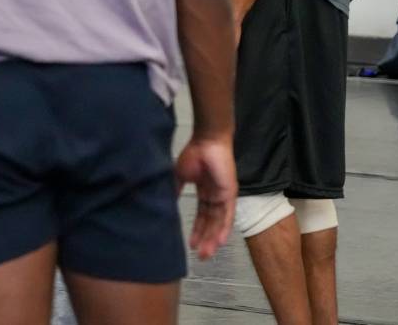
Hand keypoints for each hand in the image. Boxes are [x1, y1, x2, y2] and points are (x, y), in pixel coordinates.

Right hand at [175, 136, 236, 259]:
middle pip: (211, 223)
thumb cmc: (194, 154)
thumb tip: (167, 203)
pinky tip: (218, 242)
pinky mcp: (230, 194)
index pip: (202, 216)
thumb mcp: (179, 175)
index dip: (197, 230)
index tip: (191, 245)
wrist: (206, 141)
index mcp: (205, 193)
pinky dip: (223, 229)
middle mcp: (216, 197)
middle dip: (205, 240)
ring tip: (206, 254)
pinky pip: (227, 215)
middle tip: (200, 257)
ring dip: (213, 239)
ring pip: (219, 223)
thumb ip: (175, 189)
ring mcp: (224, 197)